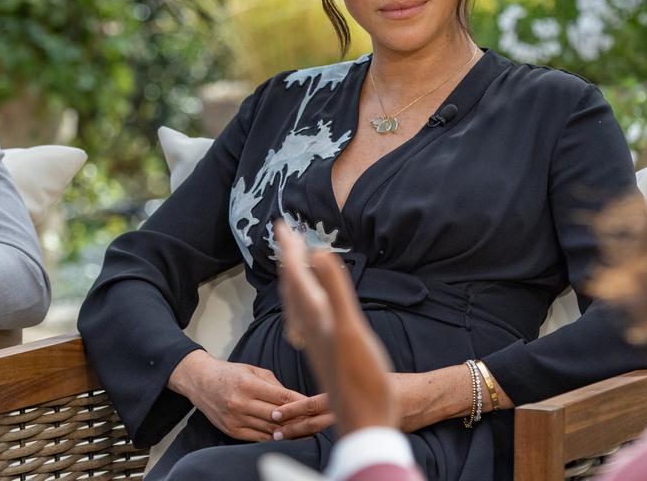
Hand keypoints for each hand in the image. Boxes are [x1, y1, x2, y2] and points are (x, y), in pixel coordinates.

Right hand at [167, 349, 307, 440]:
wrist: (201, 382)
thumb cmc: (230, 374)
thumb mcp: (253, 370)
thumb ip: (274, 385)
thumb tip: (296, 399)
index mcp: (248, 384)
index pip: (281, 398)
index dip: (300, 404)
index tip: (313, 407)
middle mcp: (241, 403)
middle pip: (277, 416)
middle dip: (297, 419)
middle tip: (313, 420)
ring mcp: (236, 418)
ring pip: (269, 429)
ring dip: (287, 430)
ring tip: (302, 429)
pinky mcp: (232, 430)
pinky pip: (258, 437)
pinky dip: (272, 437)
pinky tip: (283, 434)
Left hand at [270, 372, 456, 437]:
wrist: (423, 398)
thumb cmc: (398, 382)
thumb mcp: (371, 369)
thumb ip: (349, 369)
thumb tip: (334, 357)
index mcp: (348, 393)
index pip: (314, 405)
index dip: (293, 410)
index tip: (275, 415)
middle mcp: (349, 409)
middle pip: (313, 422)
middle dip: (292, 427)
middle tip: (272, 430)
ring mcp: (355, 421)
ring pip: (322, 428)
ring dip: (302, 431)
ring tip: (281, 435)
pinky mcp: (363, 427)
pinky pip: (336, 429)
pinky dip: (318, 430)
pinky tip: (309, 432)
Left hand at [274, 219, 396, 436]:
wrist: (365, 422)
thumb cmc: (363, 380)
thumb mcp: (350, 330)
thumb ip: (334, 291)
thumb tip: (317, 252)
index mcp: (316, 318)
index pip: (296, 275)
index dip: (289, 248)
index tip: (281, 224)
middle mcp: (311, 328)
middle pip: (292, 287)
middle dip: (288, 259)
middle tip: (283, 234)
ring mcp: (316, 342)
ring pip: (297, 304)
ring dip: (294, 279)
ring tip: (293, 265)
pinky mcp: (324, 353)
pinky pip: (306, 320)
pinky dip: (305, 304)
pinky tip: (310, 309)